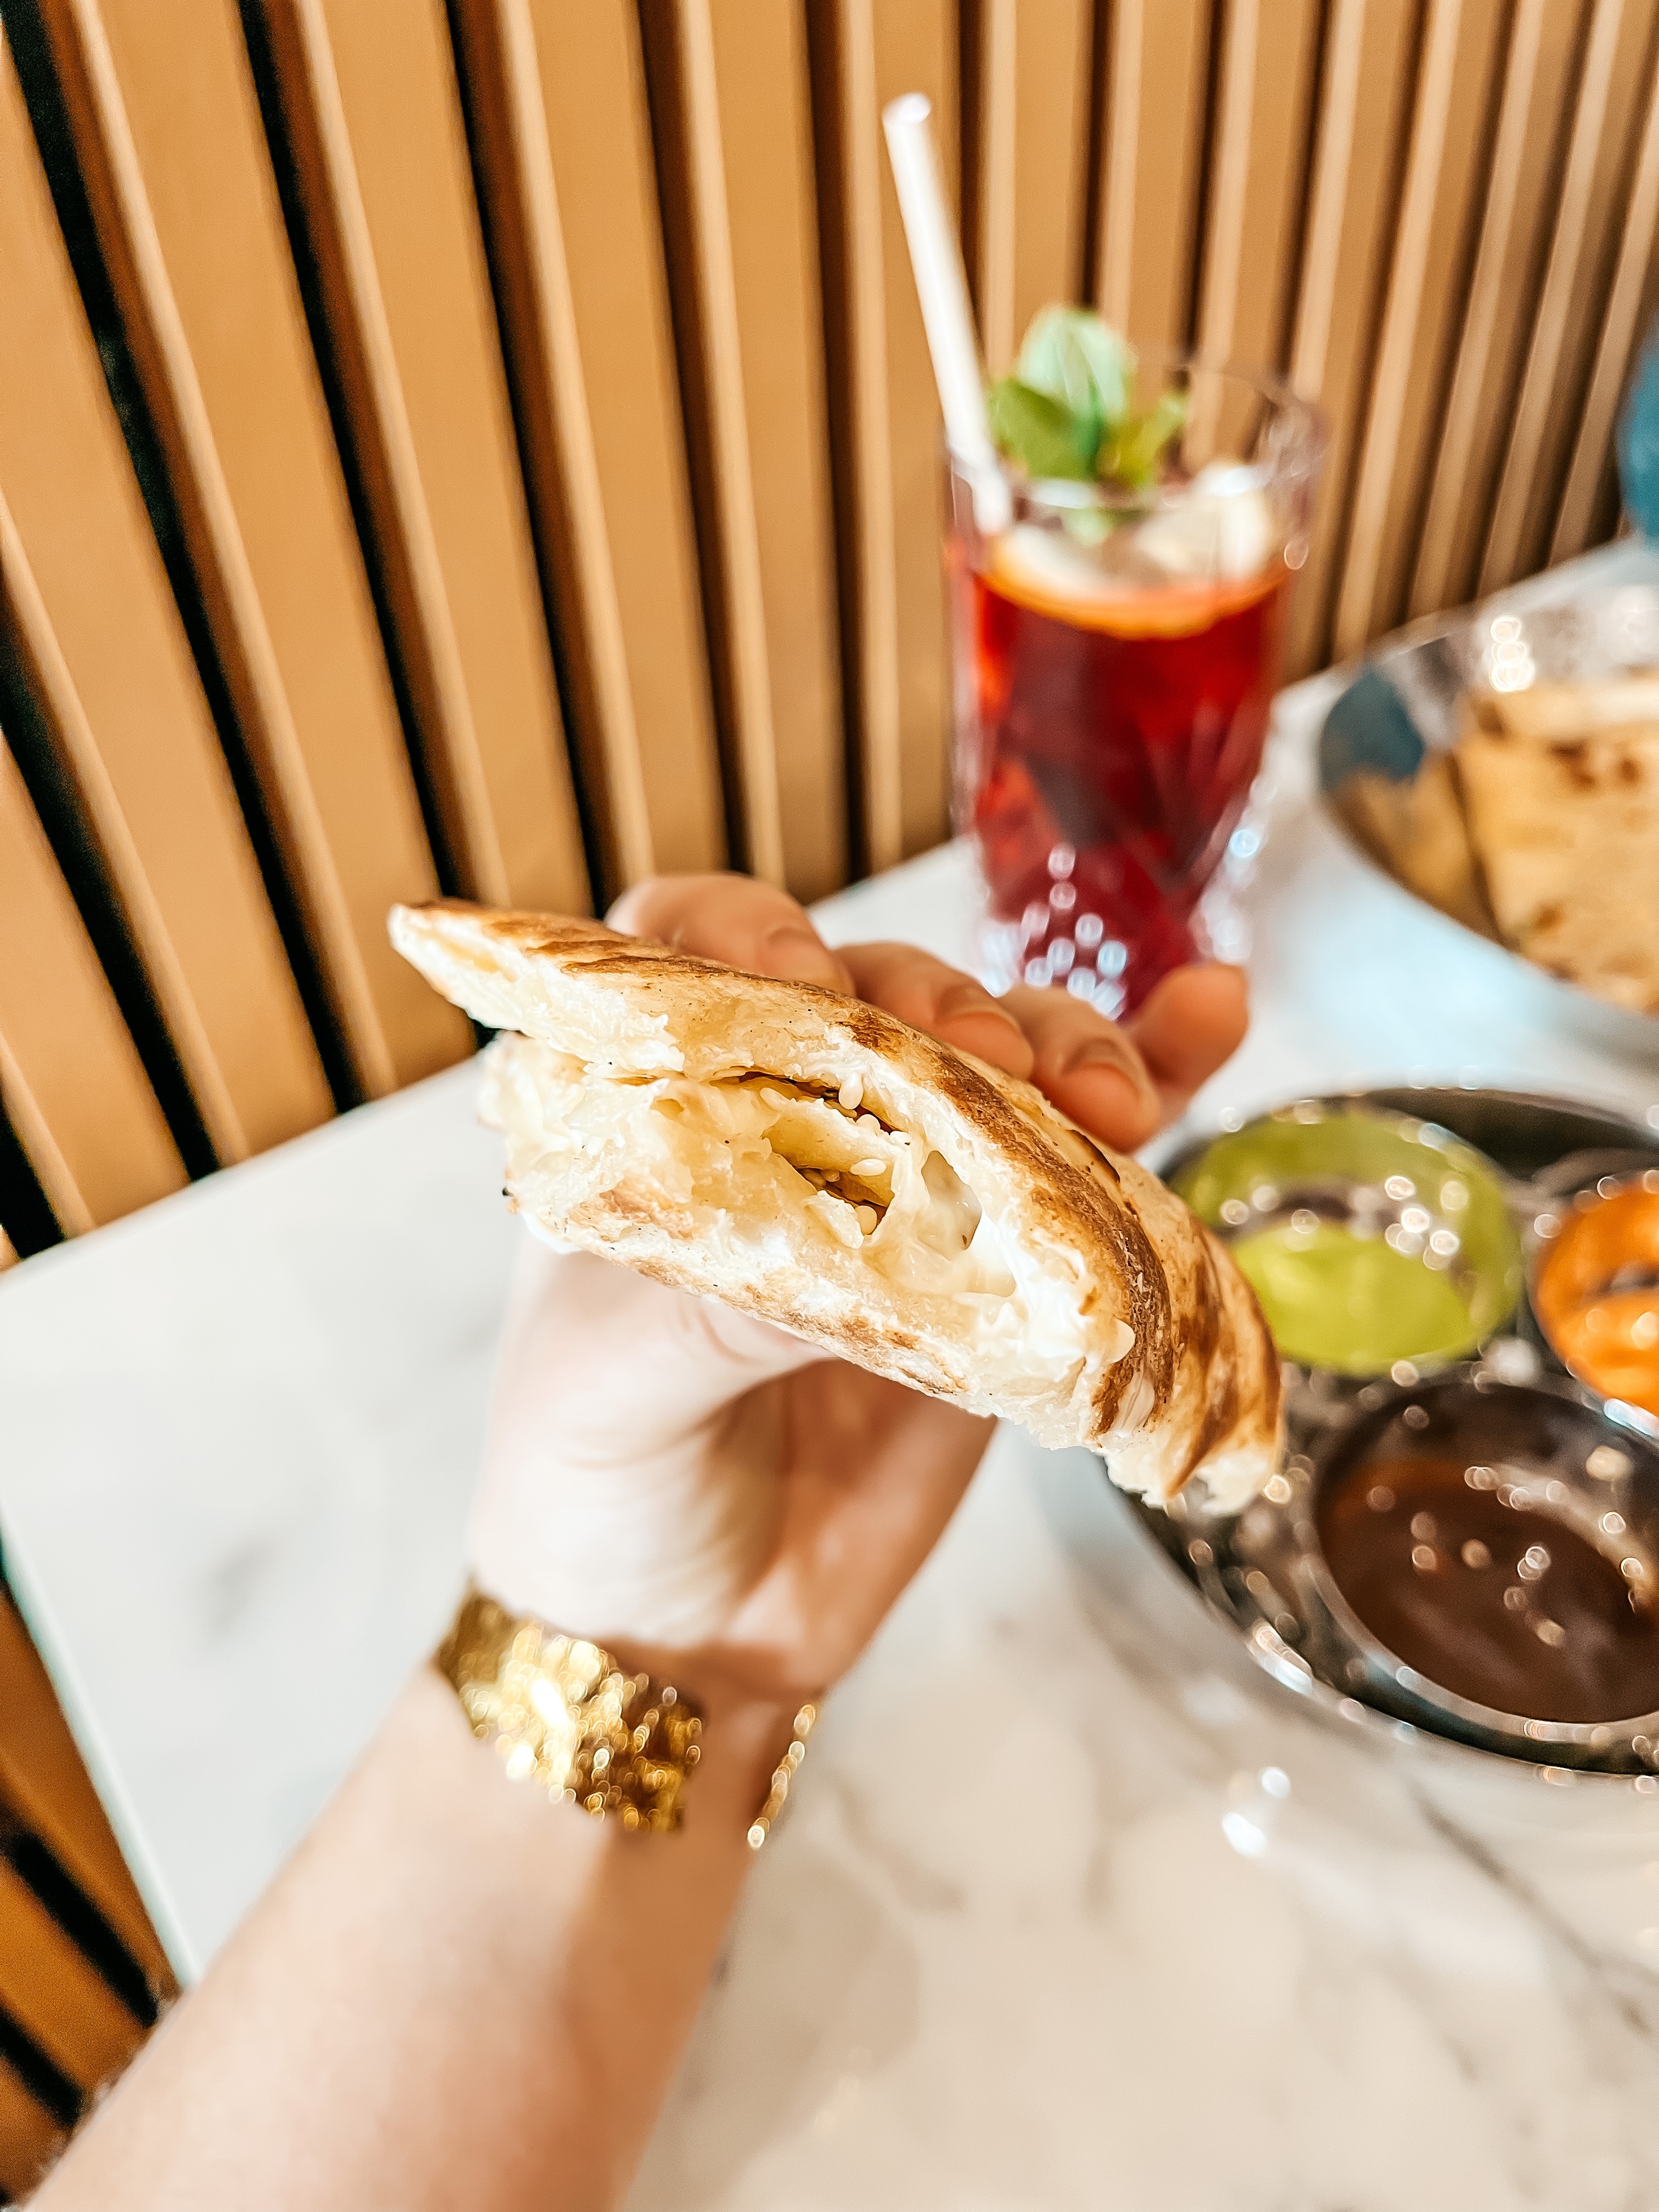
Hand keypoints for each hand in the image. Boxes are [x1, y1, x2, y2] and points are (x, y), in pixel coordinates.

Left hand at [469, 875, 1246, 1719]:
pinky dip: (1162, 1075)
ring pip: (1003, 1063)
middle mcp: (784, 1126)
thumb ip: (714, 1302)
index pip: (684, 951)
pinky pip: (1093, 1161)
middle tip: (980, 1062)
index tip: (801, 977)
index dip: (742, 933)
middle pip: (878, 995)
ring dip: (1068, 1049)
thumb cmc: (595, 1494)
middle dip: (939, 1005)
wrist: (688, 1645)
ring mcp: (904, 1190)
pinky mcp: (996, 1270)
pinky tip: (1212, 1011)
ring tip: (1111, 1097)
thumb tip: (866, 1237)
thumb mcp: (610, 1389)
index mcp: (652, 1116)